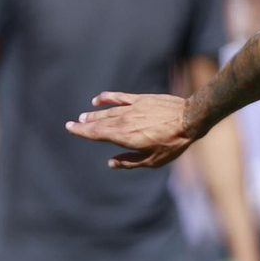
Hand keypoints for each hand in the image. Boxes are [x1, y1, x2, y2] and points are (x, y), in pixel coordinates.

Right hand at [66, 92, 198, 168]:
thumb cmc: (173, 143)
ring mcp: (131, 108)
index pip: (97, 133)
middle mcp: (124, 121)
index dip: (82, 132)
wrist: (189, 119)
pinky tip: (98, 99)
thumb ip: (130, 162)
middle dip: (84, 124)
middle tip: (72, 124)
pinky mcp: (140, 99)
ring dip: (94, 114)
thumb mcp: (152, 161)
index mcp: (125, 137)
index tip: (70, 128)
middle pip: (99, 122)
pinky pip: (119, 97)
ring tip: (84, 116)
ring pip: (107, 111)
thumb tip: (111, 163)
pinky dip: (107, 98)